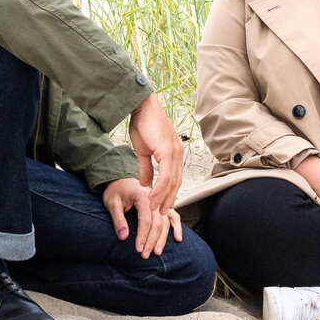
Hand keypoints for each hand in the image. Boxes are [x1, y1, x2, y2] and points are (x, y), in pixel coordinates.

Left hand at [101, 177, 182, 257]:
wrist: (121, 180)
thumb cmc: (116, 191)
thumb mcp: (112, 203)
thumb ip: (118, 219)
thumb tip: (123, 236)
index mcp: (142, 195)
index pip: (146, 219)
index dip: (143, 235)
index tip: (138, 248)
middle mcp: (154, 198)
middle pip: (157, 222)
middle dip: (152, 240)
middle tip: (145, 255)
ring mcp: (160, 202)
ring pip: (165, 222)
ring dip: (162, 238)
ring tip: (157, 252)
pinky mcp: (162, 205)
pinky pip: (172, 216)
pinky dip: (176, 227)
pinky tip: (178, 238)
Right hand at [128, 94, 183, 210]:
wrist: (141, 106)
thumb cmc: (142, 123)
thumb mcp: (143, 150)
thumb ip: (146, 167)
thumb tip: (146, 183)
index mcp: (174, 152)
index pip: (174, 178)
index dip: (169, 193)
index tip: (162, 206)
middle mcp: (178, 153)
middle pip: (176, 182)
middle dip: (168, 199)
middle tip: (161, 214)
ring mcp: (175, 151)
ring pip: (172, 181)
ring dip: (163, 198)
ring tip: (155, 210)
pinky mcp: (168, 150)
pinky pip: (165, 175)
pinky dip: (159, 189)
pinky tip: (152, 198)